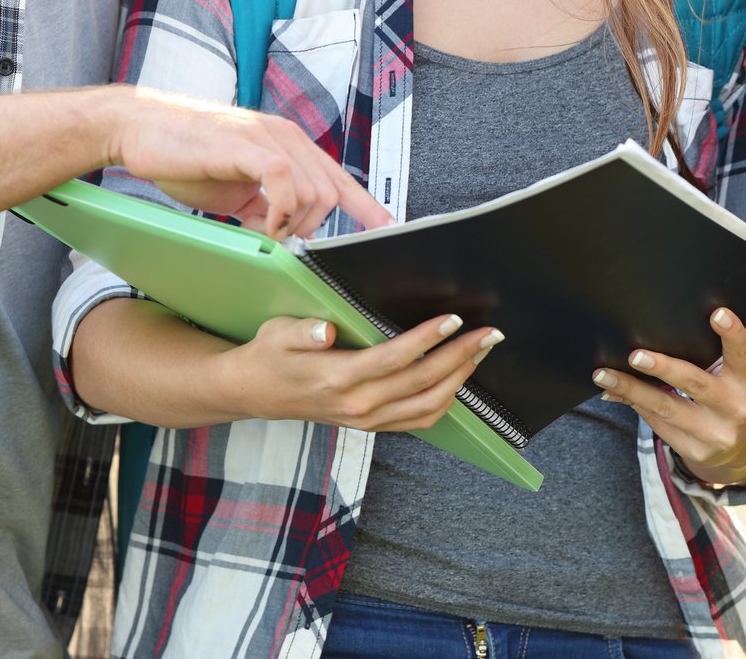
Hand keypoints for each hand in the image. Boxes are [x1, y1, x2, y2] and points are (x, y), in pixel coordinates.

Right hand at [109, 86, 390, 237]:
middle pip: (332, 192)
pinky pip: (285, 181)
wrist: (138, 128)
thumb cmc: (183, 156)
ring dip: (295, 226)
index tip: (387, 229)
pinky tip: (263, 225)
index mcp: (287, 145)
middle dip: (315, 229)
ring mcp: (268, 138)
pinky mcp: (247, 145)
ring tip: (266, 235)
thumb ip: (262, 208)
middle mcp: (286, 136)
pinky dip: (281, 212)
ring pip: (314, 192)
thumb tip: (281, 238)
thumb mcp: (234, 191)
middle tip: (284, 245)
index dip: (365, 206)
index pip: (338, 178)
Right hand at [222, 311, 501, 431]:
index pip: (395, 358)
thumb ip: (301, 332)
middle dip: (460, 357)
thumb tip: (324, 331)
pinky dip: (446, 401)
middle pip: (422, 382)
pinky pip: (419, 419)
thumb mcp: (276, 333)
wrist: (255, 393)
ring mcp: (367, 419)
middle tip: (490, 334)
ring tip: (481, 352)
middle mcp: (358, 404)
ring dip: (461, 379)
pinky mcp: (371, 425)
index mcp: (338, 378)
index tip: (455, 319)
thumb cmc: (270, 355)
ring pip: (427, 406)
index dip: (428, 339)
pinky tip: (460, 379)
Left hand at [594, 307, 745, 486]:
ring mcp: (713, 433)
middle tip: (636, 355)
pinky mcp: (694, 450)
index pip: (742, 355)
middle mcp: (733, 409)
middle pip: (694, 384)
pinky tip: (616, 393)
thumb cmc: (733, 396)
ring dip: (631, 389)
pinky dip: (635, 404)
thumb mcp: (735, 378)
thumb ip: (712, 359)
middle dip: (663, 369)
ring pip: (665, 408)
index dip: (732, 334)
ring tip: (604, 375)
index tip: (717, 313)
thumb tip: (658, 337)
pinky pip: (658, 424)